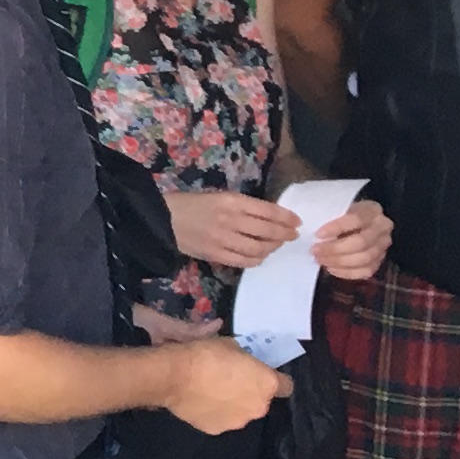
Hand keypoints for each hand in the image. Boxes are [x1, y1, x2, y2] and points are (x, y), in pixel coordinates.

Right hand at [164, 187, 298, 268]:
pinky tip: (259, 257)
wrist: (163, 219)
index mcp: (232, 201)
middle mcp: (231, 220)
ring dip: (271, 248)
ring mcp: (223, 239)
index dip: (287, 218)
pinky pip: (243, 261)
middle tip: (291, 236)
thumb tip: (269, 217)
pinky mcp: (215, 254)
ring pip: (259, 248)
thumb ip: (243, 207)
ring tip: (275, 246)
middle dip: (284, 234)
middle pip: (268, 231)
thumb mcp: (219, 196)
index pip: (269, 211)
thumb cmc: (192, 204)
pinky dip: (256, 260)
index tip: (297, 222)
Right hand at [164, 338, 286, 434]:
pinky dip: (214, 413)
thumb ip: (244, 358)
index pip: (286, 386)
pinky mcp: (216, 430)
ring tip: (211, 393)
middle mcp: (258, 407)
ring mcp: (237, 422)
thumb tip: (242, 362)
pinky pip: (220, 420)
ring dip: (232, 404)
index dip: (274, 379)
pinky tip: (200, 402)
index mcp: (267, 384)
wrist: (174, 376)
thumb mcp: (231, 345)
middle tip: (230, 382)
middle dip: (249, 393)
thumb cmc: (206, 354)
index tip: (261, 374)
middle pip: (260, 401)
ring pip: (240, 412)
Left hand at [311, 196, 391, 282]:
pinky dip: (347, 272)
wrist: (360, 223)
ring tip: (320, 260)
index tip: (318, 234)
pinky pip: (366, 271)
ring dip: (339, 262)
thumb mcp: (339, 208)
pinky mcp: (379, 261)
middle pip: (361, 242)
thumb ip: (330, 216)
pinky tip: (331, 268)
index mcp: (372, 210)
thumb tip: (313, 232)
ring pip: (364, 259)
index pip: (357, 219)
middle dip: (335, 249)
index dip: (337, 228)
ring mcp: (383, 246)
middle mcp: (383, 228)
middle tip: (315, 251)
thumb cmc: (344, 214)